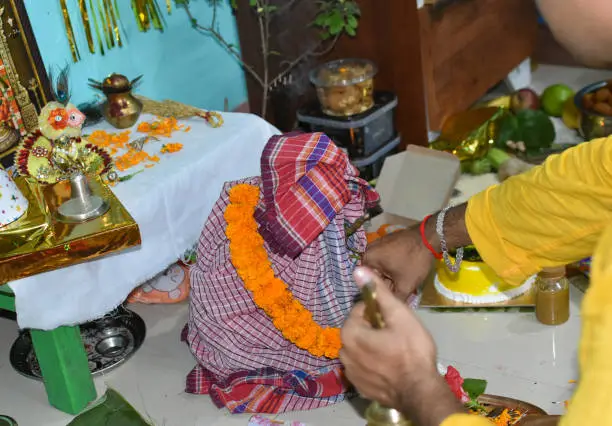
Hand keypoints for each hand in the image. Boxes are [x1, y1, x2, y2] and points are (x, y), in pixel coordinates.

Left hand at [340, 267, 462, 424]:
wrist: (419, 391)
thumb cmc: (411, 350)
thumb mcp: (399, 314)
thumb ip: (378, 292)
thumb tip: (358, 269)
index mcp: (350, 333)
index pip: (359, 310)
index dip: (377, 311)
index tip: (393, 318)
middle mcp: (343, 353)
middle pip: (358, 330)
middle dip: (373, 329)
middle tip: (396, 334)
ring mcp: (350, 373)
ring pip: (359, 349)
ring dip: (371, 346)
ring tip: (394, 351)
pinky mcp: (359, 387)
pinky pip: (363, 367)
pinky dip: (372, 364)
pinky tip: (389, 367)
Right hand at [363, 205, 469, 299]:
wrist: (430, 237)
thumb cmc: (414, 261)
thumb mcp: (405, 285)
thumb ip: (394, 298)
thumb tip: (390, 306)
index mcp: (367, 259)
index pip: (367, 282)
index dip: (378, 293)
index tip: (389, 299)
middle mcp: (368, 250)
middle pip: (374, 274)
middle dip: (385, 284)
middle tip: (398, 292)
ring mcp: (378, 243)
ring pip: (381, 267)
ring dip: (389, 276)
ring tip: (402, 283)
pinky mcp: (387, 241)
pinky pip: (386, 258)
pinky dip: (392, 266)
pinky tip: (403, 271)